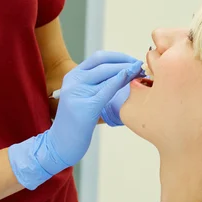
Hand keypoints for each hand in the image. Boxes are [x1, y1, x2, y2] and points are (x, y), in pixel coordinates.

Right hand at [8, 51, 141, 189]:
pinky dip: (119, 81)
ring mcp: (77, 92)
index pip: (99, 57)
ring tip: (140, 73)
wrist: (59, 144)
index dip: (119, 56)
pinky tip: (129, 79)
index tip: (133, 60)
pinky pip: (106, 90)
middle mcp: (73, 81)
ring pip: (106, 73)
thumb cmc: (75, 123)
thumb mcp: (81, 97)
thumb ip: (95, 85)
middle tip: (142, 66)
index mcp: (73, 76)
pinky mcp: (85, 107)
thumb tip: (122, 74)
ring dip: (127, 70)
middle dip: (126, 62)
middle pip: (104, 63)